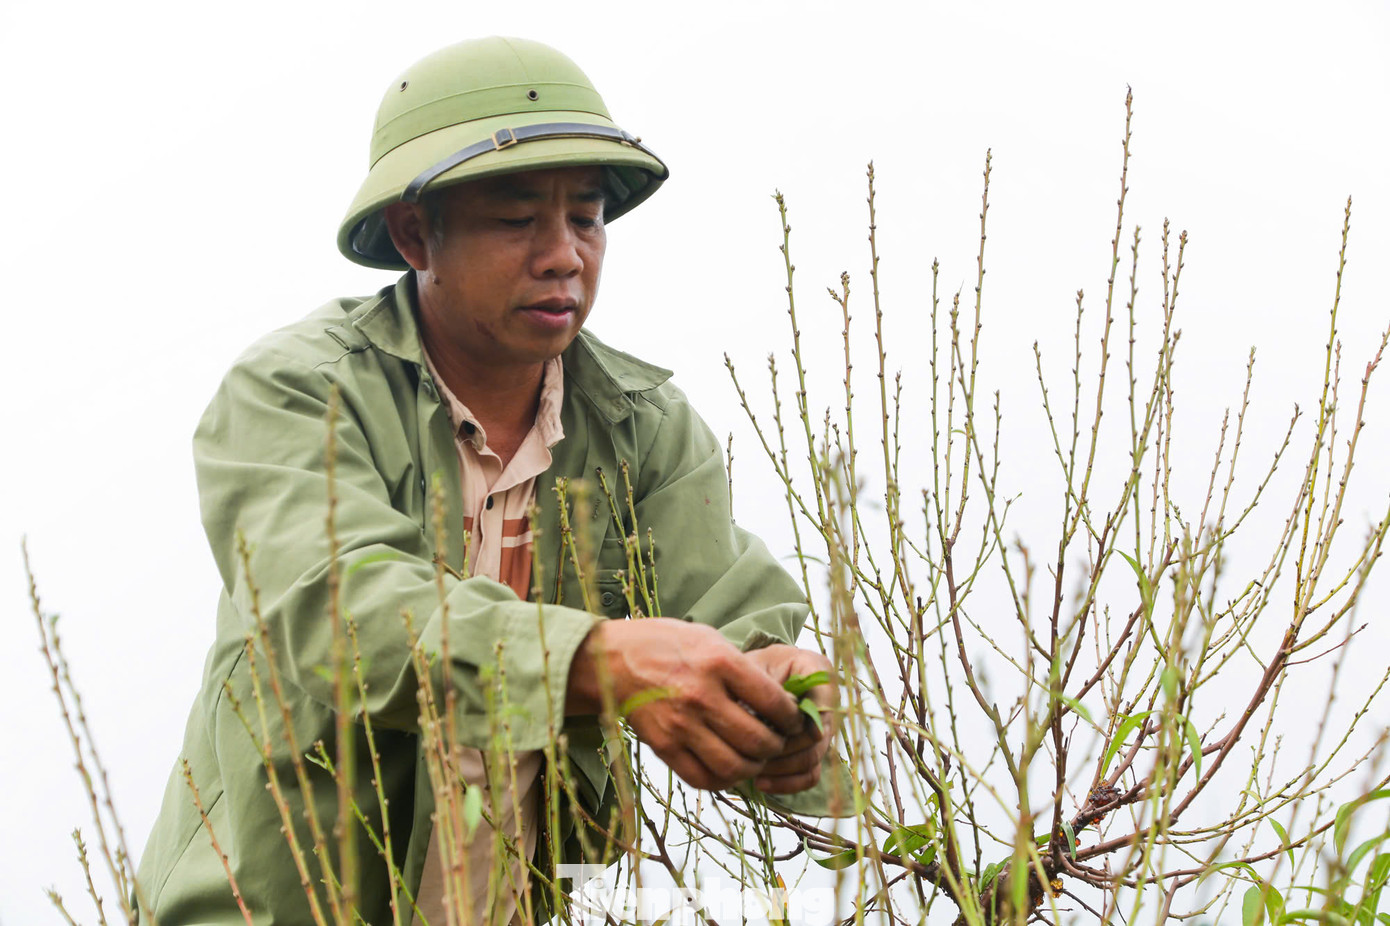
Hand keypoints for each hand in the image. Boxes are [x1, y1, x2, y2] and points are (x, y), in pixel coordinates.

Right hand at [566, 619, 804, 790]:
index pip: (774, 702)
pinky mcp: (663, 747)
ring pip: (734, 767)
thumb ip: (744, 669)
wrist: (611, 660)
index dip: (793, 717)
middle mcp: (701, 696)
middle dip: (777, 747)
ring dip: (753, 768)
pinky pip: (703, 778)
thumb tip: (781, 700)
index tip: (793, 720)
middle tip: (777, 742)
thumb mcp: (709, 639)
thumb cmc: (666, 644)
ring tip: (755, 758)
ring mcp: (680, 725)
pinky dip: (723, 780)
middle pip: (758, 741)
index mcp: (718, 663)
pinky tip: (728, 767)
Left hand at [742, 644, 837, 793]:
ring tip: (752, 768)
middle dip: (784, 748)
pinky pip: (809, 775)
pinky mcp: (813, 750)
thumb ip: (764, 689)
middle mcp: (827, 700)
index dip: (806, 719)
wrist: (744, 674)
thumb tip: (776, 722)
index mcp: (818, 670)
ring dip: (782, 768)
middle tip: (753, 753)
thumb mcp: (752, 667)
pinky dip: (786, 783)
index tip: (784, 730)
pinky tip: (760, 783)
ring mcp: (823, 728)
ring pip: (812, 758)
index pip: (824, 697)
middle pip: (817, 735)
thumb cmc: (747, 667)